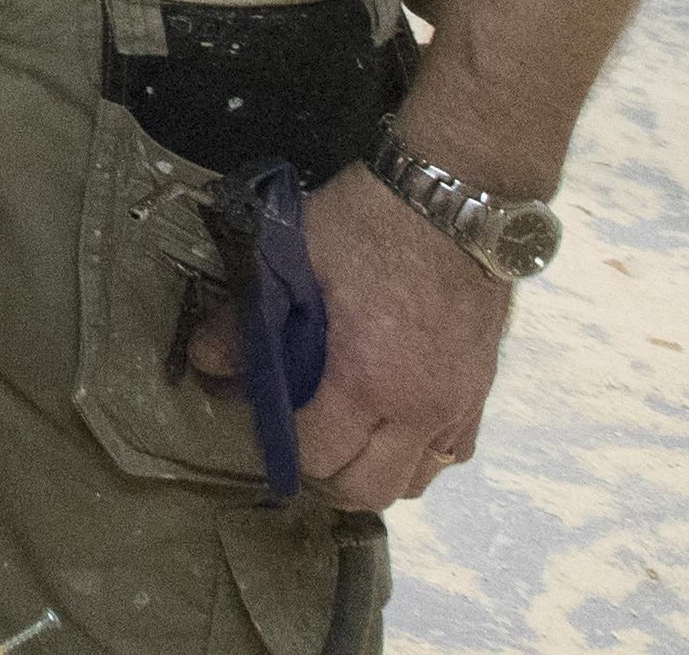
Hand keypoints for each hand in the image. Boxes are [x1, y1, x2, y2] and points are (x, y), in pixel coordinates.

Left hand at [236, 163, 510, 509]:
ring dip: (374, 473)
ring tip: (342, 439)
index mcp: (367, 383)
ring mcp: (458, 404)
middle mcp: (419, 410)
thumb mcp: (295, 259)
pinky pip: (452, 452)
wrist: (456, 198)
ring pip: (417, 481)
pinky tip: (392, 423)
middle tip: (294, 445)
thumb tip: (207, 359)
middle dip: (322, 480)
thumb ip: (250, 318)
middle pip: (368, 490)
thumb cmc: (372, 223)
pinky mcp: (481, 390)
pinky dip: (419, 455)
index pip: (318, 459)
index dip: (280, 453)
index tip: (258, 427)